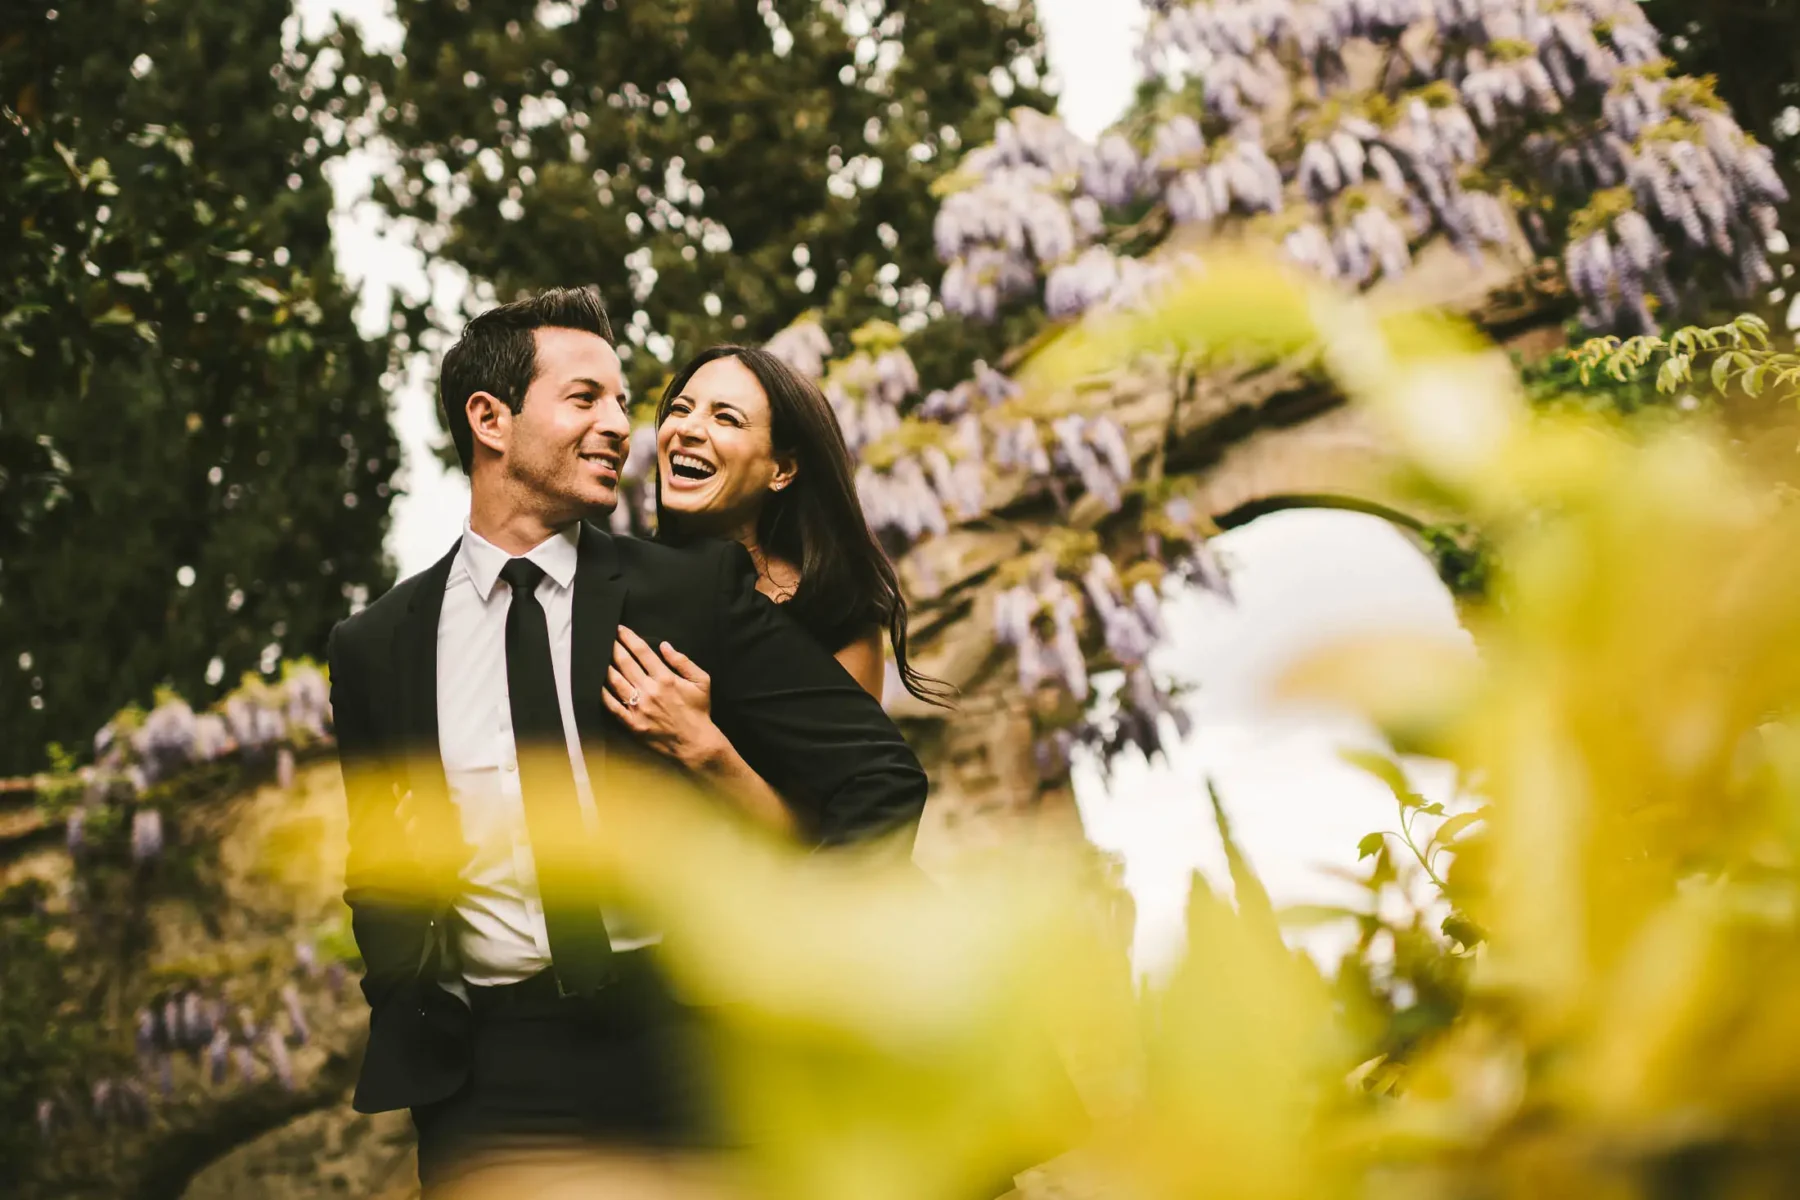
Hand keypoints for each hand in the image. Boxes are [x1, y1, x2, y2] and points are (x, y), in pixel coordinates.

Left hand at [603, 626, 722, 770]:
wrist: (694, 743)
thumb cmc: (699, 711)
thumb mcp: (701, 681)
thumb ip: (683, 662)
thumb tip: (665, 646)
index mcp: (665, 678)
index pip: (642, 652)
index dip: (629, 638)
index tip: (620, 630)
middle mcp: (650, 690)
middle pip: (625, 663)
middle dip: (614, 647)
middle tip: (605, 637)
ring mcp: (639, 707)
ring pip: (615, 681)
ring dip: (606, 666)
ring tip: (598, 656)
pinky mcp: (632, 723)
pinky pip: (612, 706)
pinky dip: (603, 694)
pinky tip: (597, 684)